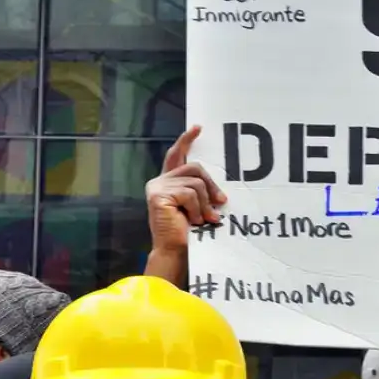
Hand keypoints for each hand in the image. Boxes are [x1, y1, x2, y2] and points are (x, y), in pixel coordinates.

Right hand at [146, 126, 226, 252]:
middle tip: (221, 202)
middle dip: (212, 185)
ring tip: (204, 219)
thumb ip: (202, 193)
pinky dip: (198, 209)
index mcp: (168, 182)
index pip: (177, 155)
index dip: (186, 140)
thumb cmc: (188, 233)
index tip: (198, 128)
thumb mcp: (198, 207)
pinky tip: (194, 221)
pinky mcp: (158, 195)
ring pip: (196, 183)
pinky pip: (190, 194)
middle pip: (195, 168)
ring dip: (206, 204)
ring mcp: (157, 187)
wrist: (174, 251)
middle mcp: (159, 181)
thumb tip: (221, 194)